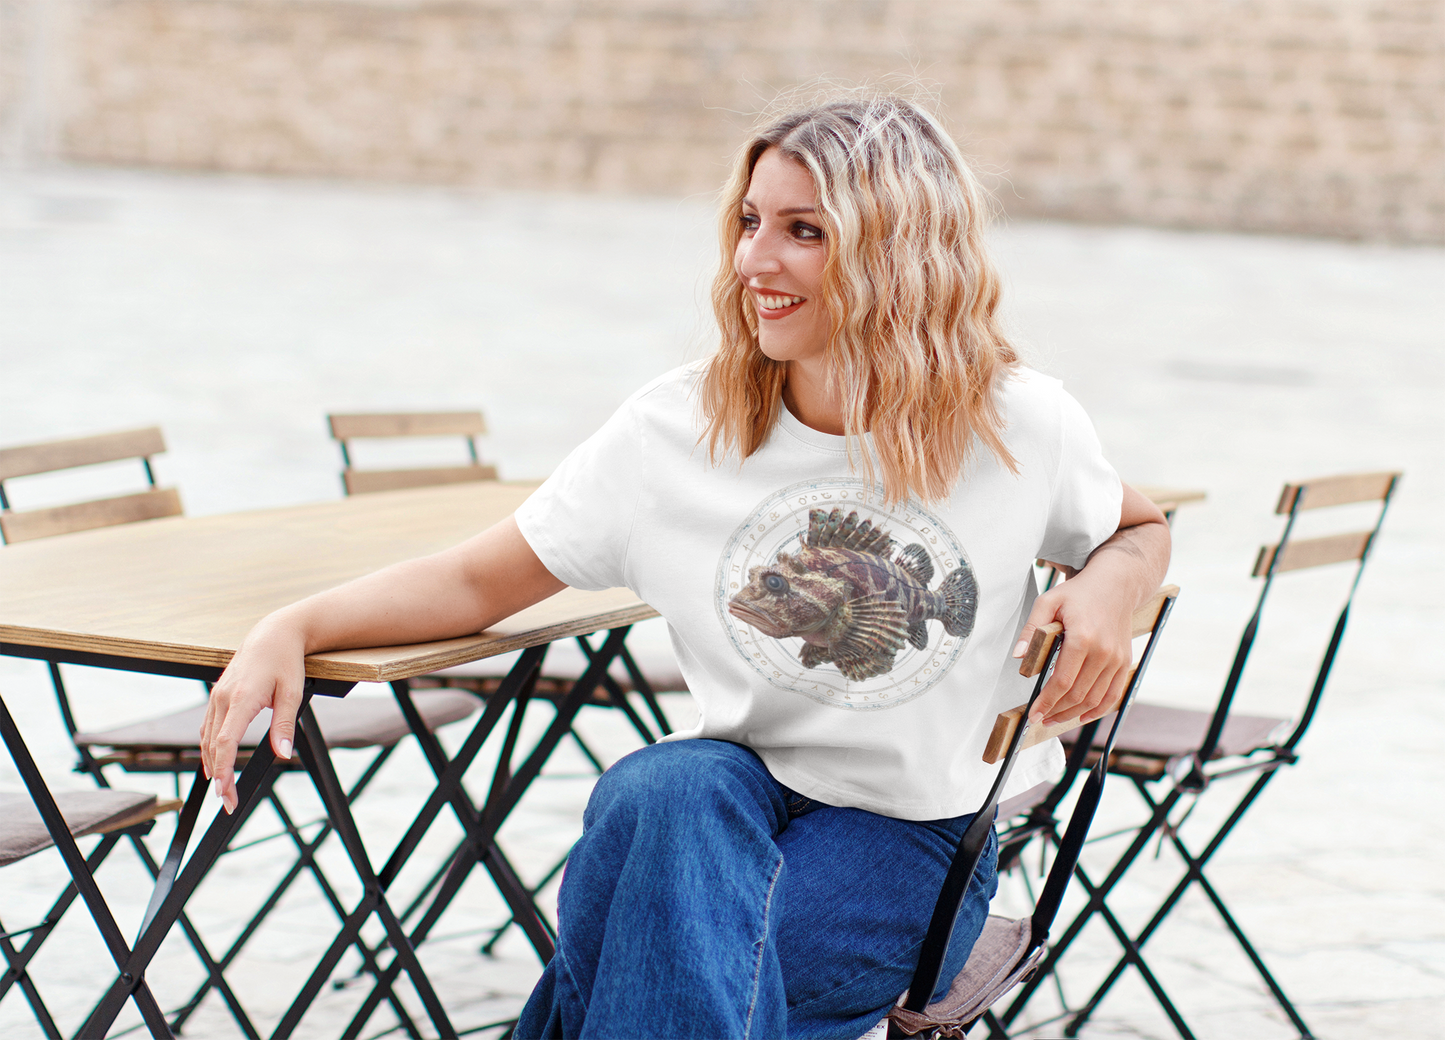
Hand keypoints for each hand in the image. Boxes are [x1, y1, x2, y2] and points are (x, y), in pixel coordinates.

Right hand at [200, 613, 306, 813]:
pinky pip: (208, 727)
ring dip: (212, 764)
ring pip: (207, 738)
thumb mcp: (293, 693)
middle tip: (228, 802)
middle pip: (213, 746)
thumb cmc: (286, 662)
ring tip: (222, 789)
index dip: (223, 772)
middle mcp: (223, 698)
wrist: (273, 634)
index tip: (226, 794)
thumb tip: (283, 755)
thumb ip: (285, 726)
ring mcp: (217, 696)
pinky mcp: (217, 695)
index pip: (225, 743)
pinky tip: (214, 762)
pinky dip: (210, 748)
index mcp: (241, 699)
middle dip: (218, 777)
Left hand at [1013, 485, 1170, 728]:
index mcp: (1083, 637)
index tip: (1033, 714)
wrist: (1115, 585)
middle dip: (1056, 711)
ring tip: (1055, 719)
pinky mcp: (1125, 663)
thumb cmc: (1078, 594)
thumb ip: (1032, 629)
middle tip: (1040, 720)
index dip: (1046, 701)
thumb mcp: (1048, 602)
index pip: (1063, 681)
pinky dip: (1098, 710)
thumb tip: (1019, 657)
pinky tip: (1081, 716)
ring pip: (1095, 699)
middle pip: (1078, 695)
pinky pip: (1113, 695)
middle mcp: (1104, 652)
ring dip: (1074, 714)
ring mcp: (1118, 660)